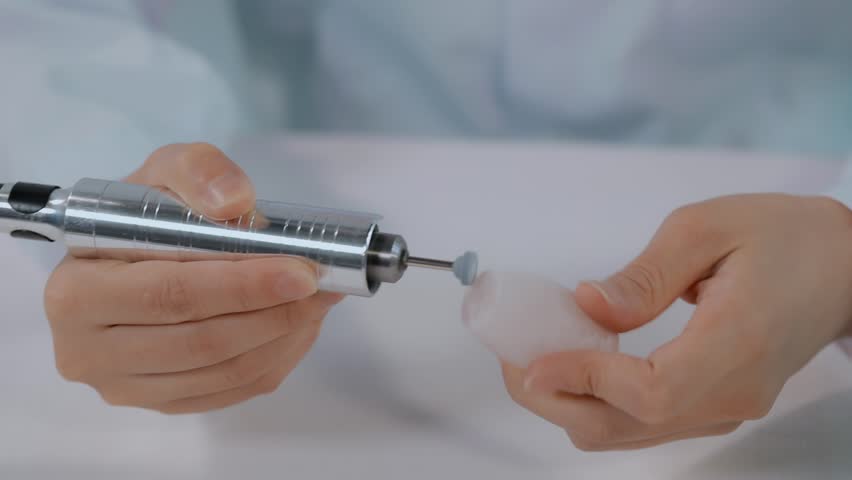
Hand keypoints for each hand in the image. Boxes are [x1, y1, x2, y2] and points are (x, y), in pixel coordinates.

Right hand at [44, 143, 342, 413]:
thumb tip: (235, 202)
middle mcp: (89, 352)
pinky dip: (276, 358)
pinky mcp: (161, 403)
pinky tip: (299, 326)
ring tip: (319, 300)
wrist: (128, 255)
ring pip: (224, 372)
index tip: (301, 272)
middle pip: (202, 342)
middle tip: (322, 286)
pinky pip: (232, 391)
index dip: (243, 287)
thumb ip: (198, 171)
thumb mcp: (165, 170)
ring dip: (285, 336)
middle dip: (276, 313)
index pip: (171, 295)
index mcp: (76, 294)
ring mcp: (126, 387)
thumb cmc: (144, 214)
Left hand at [502, 194, 851, 449]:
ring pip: (630, 432)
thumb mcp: (706, 229)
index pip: (649, 392)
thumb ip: (644, 277)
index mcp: (735, 344)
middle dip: (556, 398)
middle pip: (626, 426)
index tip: (532, 359)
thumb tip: (587, 306)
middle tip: (515, 355)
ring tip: (538, 355)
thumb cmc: (783, 237)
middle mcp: (732, 393)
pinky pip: (646, 422)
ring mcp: (727, 407)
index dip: (583, 380)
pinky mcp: (718, 405)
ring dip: (573, 401)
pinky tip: (580, 362)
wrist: (844, 265)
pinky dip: (601, 401)